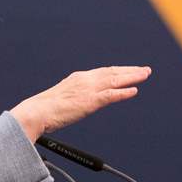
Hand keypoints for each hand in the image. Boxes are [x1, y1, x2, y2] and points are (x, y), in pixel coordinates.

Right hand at [10, 66, 150, 141]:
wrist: (36, 112)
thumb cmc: (44, 110)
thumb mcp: (62, 99)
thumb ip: (74, 99)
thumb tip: (76, 104)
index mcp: (78, 79)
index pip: (102, 72)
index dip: (118, 71)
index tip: (129, 71)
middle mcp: (85, 80)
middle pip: (112, 72)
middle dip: (129, 70)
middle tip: (144, 69)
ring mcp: (88, 90)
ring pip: (115, 80)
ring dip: (131, 77)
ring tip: (145, 74)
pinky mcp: (89, 101)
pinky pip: (111, 95)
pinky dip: (123, 92)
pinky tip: (134, 91)